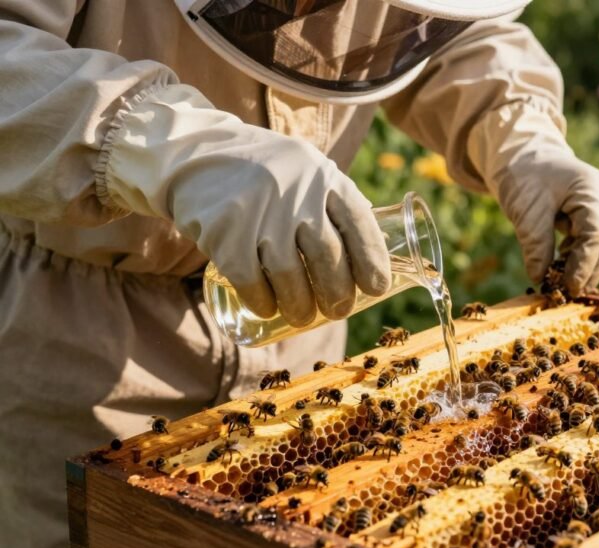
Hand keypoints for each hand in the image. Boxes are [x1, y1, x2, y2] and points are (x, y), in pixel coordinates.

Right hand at [99, 85, 390, 325]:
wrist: (194, 152)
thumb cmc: (264, 172)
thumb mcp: (307, 170)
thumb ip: (334, 203)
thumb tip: (369, 254)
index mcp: (324, 176)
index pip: (359, 223)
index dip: (372, 260)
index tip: (376, 288)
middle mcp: (296, 193)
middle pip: (328, 256)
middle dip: (338, 292)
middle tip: (339, 310)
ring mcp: (260, 213)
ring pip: (290, 276)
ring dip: (300, 306)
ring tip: (303, 317)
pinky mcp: (226, 233)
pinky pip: (251, 281)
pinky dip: (263, 301)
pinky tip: (267, 309)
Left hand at [494, 152, 598, 296]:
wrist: (519, 153)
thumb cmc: (523, 175)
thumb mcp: (525, 210)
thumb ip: (535, 244)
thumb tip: (540, 279)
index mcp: (590, 189)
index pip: (595, 235)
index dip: (584, 265)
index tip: (569, 287)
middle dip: (590, 270)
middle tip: (570, 293)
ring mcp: (598, 202)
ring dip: (583, 264)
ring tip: (562, 282)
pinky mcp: (588, 210)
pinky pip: (588, 237)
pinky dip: (576, 254)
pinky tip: (559, 265)